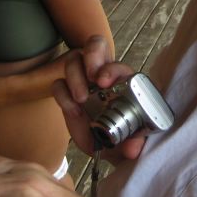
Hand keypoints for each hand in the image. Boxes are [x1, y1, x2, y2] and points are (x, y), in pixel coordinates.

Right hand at [52, 38, 145, 161]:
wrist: (108, 150)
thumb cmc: (126, 140)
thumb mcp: (134, 144)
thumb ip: (137, 144)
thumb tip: (133, 148)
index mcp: (126, 82)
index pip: (119, 65)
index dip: (111, 69)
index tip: (103, 82)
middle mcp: (104, 76)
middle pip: (96, 46)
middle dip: (92, 55)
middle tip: (92, 78)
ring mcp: (84, 82)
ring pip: (74, 60)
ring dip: (75, 76)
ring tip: (81, 99)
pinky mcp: (68, 94)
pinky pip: (59, 84)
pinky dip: (62, 95)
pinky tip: (73, 111)